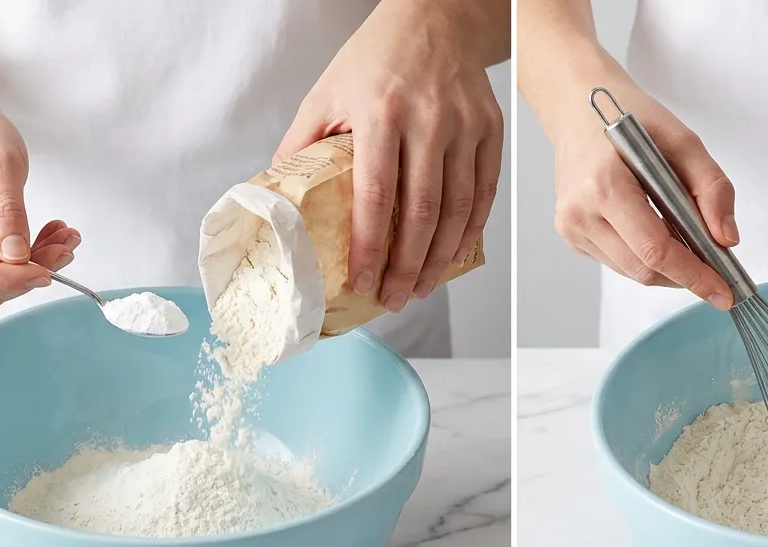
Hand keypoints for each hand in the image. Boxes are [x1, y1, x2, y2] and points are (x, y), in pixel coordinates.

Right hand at [0, 94, 78, 307]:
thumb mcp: (0, 161)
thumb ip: (7, 210)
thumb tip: (15, 256)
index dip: (6, 276)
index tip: (46, 271)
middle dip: (24, 274)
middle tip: (66, 247)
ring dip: (31, 270)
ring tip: (63, 240)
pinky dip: (27, 263)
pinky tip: (50, 240)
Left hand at [275, 1, 503, 312]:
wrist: (436, 19)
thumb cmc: (376, 58)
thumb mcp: (326, 92)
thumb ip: (302, 145)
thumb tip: (277, 200)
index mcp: (379, 111)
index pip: (375, 194)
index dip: (370, 245)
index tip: (361, 280)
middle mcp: (427, 119)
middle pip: (421, 211)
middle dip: (407, 265)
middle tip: (392, 298)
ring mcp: (464, 126)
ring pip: (457, 209)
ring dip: (439, 258)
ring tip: (420, 288)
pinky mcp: (489, 131)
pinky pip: (484, 192)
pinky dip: (470, 231)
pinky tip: (453, 256)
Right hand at [546, 79, 733, 309]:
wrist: (578, 108)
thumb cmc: (629, 117)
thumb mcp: (682, 140)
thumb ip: (711, 187)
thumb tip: (726, 239)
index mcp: (604, 184)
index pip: (655, 249)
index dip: (693, 274)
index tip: (723, 292)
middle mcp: (580, 211)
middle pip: (643, 269)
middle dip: (685, 276)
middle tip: (716, 274)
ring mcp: (570, 226)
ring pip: (631, 271)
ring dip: (666, 269)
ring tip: (689, 249)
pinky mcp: (570, 234)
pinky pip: (617, 262)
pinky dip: (644, 257)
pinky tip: (655, 234)